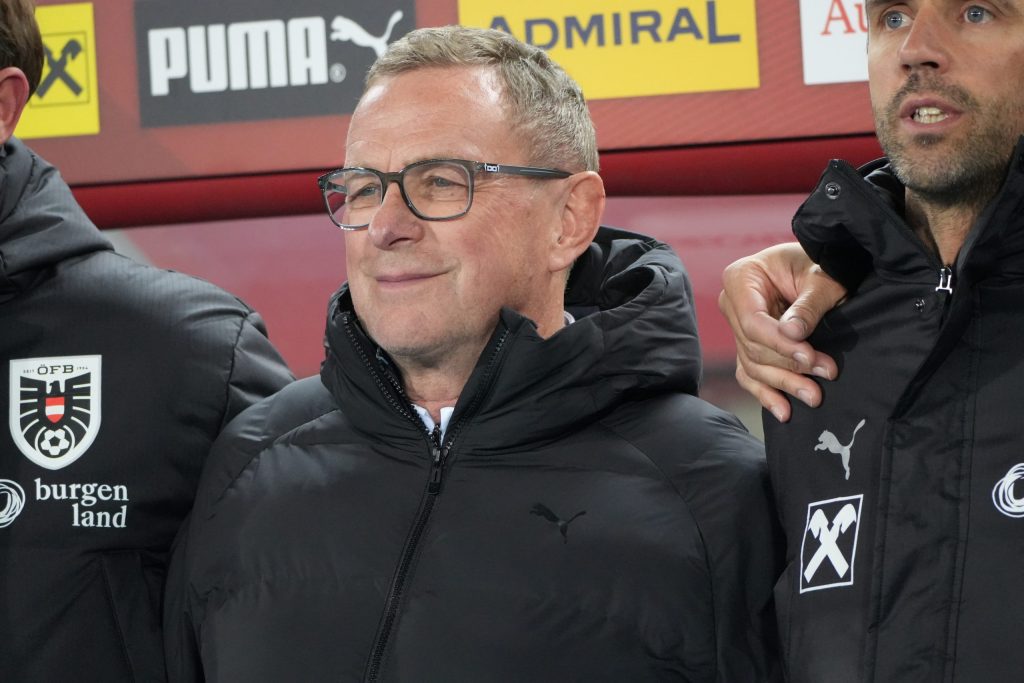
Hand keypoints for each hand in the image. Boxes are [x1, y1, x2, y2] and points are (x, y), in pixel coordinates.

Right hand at [718, 243, 845, 421]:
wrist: (823, 267)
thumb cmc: (822, 263)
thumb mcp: (822, 279)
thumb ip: (807, 306)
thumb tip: (792, 334)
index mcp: (741, 278)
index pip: (752, 321)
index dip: (779, 344)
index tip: (809, 357)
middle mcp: (732, 303)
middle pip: (752, 346)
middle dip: (789, 366)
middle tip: (825, 374)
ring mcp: (738, 326)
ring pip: (753, 364)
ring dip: (783, 383)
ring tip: (814, 395)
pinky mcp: (749, 345)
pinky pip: (750, 373)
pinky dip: (766, 393)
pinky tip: (784, 411)